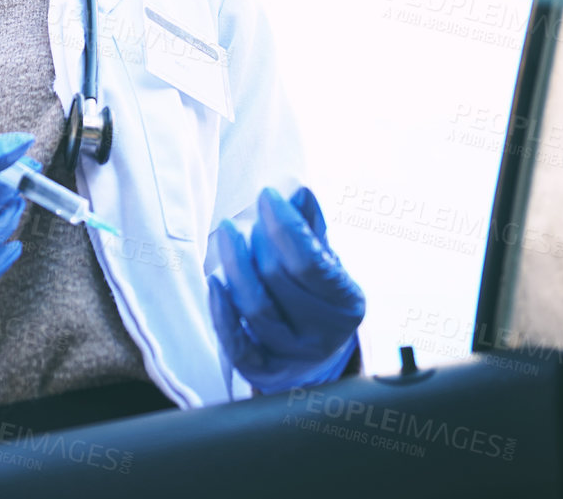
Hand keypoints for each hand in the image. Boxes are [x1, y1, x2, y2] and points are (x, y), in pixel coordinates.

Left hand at [208, 187, 365, 393]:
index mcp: (347, 303)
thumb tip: (299, 191)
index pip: (310, 261)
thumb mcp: (325, 263)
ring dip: (236, 266)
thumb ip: (312, 229)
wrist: (315, 357)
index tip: (267, 195)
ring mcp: (293, 357)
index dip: (285, 225)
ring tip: (227, 235)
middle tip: (247, 221)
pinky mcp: (263, 372)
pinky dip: (222, 311)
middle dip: (258, 241)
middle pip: (279, 279)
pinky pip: (237, 344)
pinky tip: (215, 283)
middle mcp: (324, 335)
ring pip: (257, 309)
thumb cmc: (317, 298)